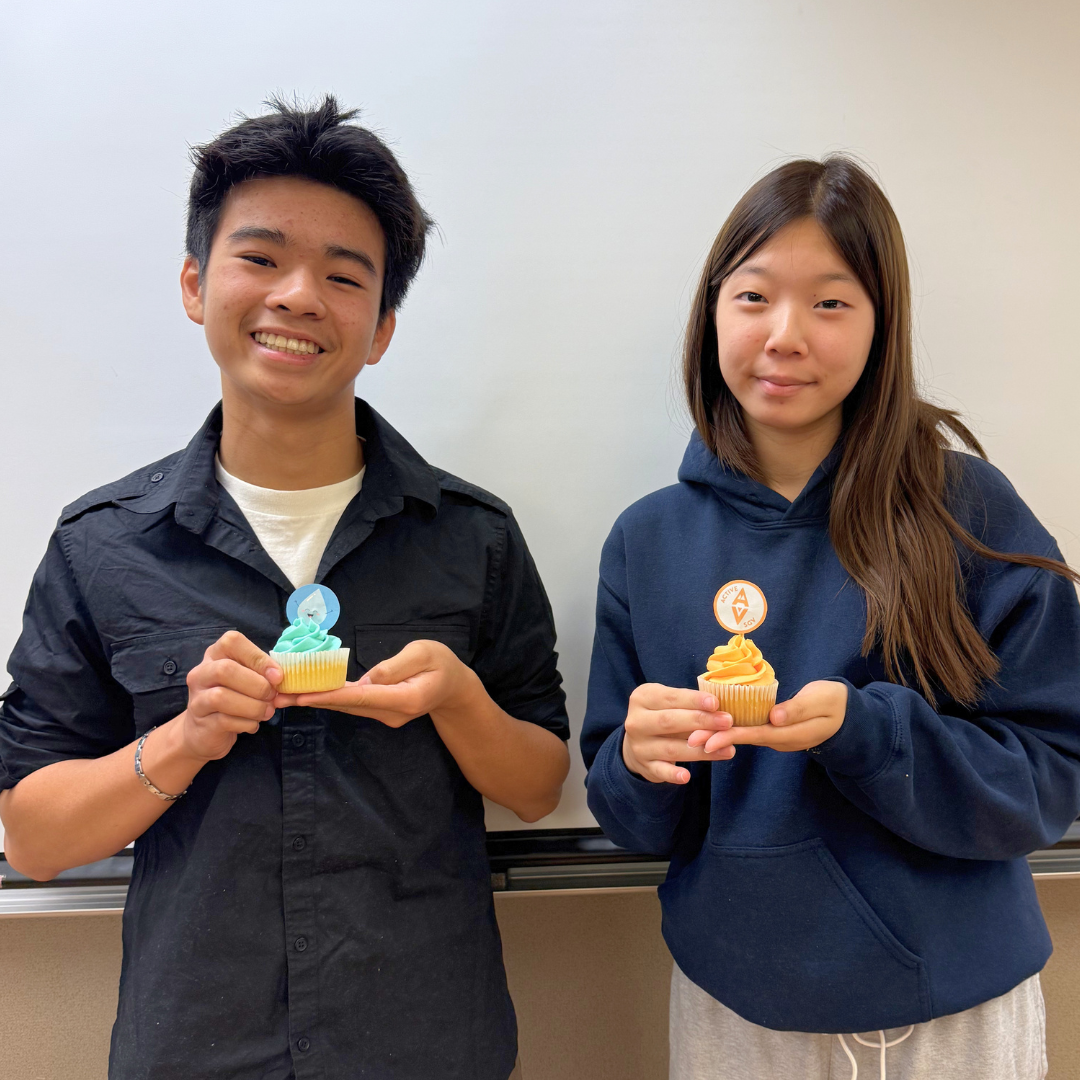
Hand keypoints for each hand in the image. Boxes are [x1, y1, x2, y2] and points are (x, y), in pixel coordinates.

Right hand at [179, 631, 281, 760]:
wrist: (206, 730)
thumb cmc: (235, 699)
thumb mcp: (251, 682)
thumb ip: (270, 679)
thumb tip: (295, 685)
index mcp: (216, 655)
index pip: (232, 642)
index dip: (258, 658)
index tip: (278, 676)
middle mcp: (201, 673)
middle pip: (225, 669)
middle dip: (257, 685)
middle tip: (272, 696)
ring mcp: (197, 698)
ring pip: (221, 697)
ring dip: (253, 707)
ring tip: (266, 712)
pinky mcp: (200, 722)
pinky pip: (224, 720)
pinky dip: (246, 723)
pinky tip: (253, 724)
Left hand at [281, 640, 476, 726]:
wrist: (454, 688)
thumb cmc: (442, 664)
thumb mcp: (425, 653)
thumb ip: (397, 665)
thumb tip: (367, 679)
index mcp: (406, 698)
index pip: (362, 697)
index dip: (331, 696)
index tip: (303, 697)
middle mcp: (392, 712)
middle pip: (347, 706)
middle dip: (312, 700)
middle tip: (279, 696)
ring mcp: (386, 715)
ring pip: (346, 707)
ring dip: (316, 701)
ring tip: (284, 695)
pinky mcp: (380, 711)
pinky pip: (352, 704)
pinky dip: (329, 699)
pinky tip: (308, 694)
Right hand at [622, 683, 734, 784]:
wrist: (637, 741)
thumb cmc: (662, 714)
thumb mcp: (668, 702)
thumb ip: (689, 704)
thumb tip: (720, 709)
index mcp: (642, 698)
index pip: (670, 697)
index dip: (694, 700)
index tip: (715, 703)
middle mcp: (636, 722)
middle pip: (670, 721)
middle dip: (701, 721)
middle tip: (727, 722)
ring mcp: (639, 746)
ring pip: (671, 748)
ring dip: (700, 750)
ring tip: (728, 750)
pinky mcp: (645, 766)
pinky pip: (660, 771)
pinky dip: (673, 774)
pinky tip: (687, 776)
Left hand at [687, 680, 847, 753]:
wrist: (847, 714)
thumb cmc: (834, 702)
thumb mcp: (820, 700)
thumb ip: (798, 708)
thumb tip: (775, 717)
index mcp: (790, 733)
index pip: (756, 735)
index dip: (731, 736)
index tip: (708, 741)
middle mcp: (780, 739)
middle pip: (744, 739)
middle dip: (717, 740)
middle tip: (691, 741)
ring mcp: (777, 737)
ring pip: (745, 736)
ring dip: (720, 736)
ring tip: (694, 736)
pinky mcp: (774, 730)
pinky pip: (750, 731)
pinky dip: (731, 729)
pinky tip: (714, 727)